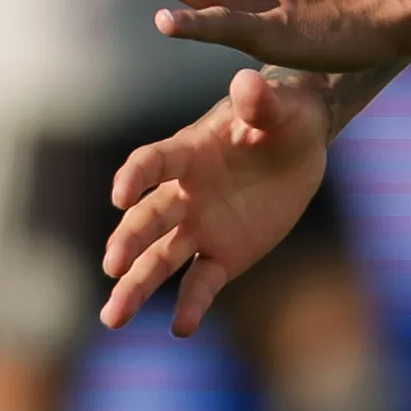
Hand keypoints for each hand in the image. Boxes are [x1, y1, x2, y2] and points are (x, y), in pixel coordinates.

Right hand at [100, 65, 333, 336]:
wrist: (298, 144)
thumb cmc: (284, 116)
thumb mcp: (281, 107)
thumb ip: (261, 101)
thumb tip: (249, 81)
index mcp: (188, 152)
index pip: (152, 164)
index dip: (135, 177)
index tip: (120, 195)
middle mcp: (183, 194)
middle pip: (148, 220)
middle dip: (129, 242)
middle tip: (112, 265)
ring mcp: (198, 227)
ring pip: (159, 260)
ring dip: (135, 286)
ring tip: (112, 319)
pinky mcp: (221, 255)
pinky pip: (201, 282)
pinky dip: (191, 305)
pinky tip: (180, 329)